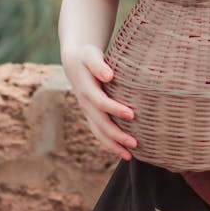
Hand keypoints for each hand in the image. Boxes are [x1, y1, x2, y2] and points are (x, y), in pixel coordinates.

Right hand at [62, 44, 137, 160]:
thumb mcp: (90, 55)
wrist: (74, 62)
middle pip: (100, 123)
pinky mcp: (91, 116)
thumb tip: (109, 75)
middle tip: (135, 142)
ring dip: (113, 145)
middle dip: (116, 134)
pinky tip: (123, 153)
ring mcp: (87, 112)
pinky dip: (110, 144)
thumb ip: (98, 64)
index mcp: (86, 88)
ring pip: (98, 132)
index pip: (100, 102)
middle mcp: (85, 103)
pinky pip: (99, 133)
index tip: (131, 114)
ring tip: (130, 155)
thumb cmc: (87, 56)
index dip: (114, 109)